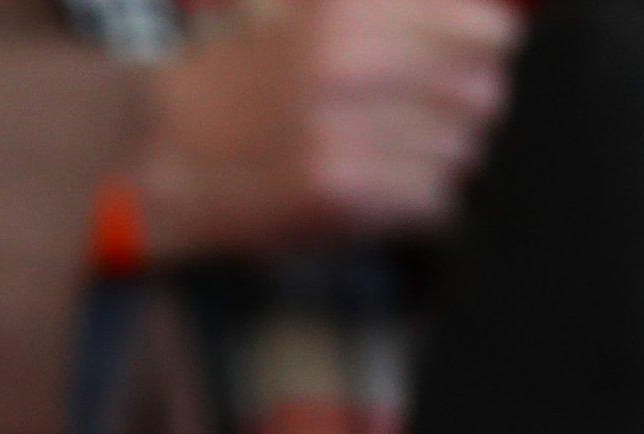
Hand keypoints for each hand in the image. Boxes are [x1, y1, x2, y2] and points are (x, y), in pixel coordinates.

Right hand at [131, 0, 523, 259]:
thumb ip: (391, 14)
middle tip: (410, 122)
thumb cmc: (232, 84)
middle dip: (457, 113)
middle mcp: (355, 65)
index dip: (478, 52)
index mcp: (350, 12)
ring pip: (460, 153)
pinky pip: (431, 201)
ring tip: (378, 157)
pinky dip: (408, 204)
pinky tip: (364, 191)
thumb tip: (491, 23)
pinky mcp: (342, 194)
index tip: (453, 67)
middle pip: (483, 96)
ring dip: (430, 161)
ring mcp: (349, 133)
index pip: (489, 30)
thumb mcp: (304, 15)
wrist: (152, 156)